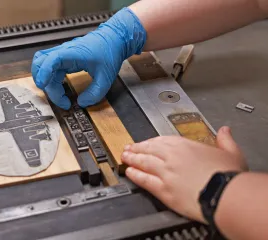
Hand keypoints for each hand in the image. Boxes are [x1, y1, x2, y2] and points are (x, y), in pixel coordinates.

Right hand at [31, 8, 145, 109]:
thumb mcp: (106, 77)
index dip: (45, 72)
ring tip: (58, 95)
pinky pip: (49, 67)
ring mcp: (62, 54)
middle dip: (48, 86)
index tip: (43, 84)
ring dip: (45, 81)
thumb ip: (95, 93)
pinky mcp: (63, 58)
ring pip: (42, 65)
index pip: (52, 59)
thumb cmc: (110, 53)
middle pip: (43, 65)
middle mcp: (64, 52)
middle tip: (63, 101)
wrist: (114, 39)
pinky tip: (59, 88)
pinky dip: (50, 78)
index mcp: (74, 53)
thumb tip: (81, 103)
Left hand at [121, 126, 246, 222]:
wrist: (224, 194)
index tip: (146, 143)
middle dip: (136, 148)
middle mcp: (172, 157)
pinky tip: (129, 173)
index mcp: (185, 146)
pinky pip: (144, 180)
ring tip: (124, 158)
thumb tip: (224, 130)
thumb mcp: (231, 153)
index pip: (162, 141)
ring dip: (132, 159)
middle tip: (128, 148)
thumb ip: (225, 140)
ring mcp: (165, 172)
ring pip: (143, 163)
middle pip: (149, 150)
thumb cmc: (228, 176)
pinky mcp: (163, 189)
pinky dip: (135, 175)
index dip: (151, 142)